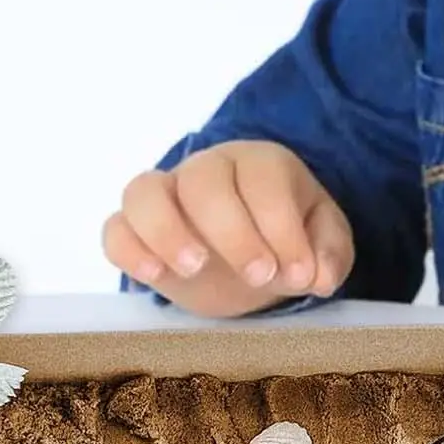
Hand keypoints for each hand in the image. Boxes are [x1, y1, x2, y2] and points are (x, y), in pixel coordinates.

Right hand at [103, 140, 355, 317]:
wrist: (244, 262)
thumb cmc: (283, 243)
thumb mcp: (321, 246)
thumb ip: (329, 254)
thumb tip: (319, 276)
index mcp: (259, 165)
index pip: (263, 178)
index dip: (281, 225)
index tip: (298, 274)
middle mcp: (206, 171)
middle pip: (204, 179)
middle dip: (233, 231)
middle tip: (258, 278)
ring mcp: (164, 199)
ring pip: (144, 191)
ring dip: (167, 231)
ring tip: (195, 269)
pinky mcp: (135, 233)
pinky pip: (114, 229)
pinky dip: (128, 250)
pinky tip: (155, 278)